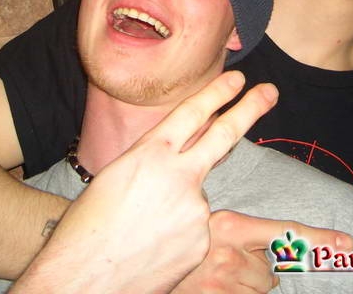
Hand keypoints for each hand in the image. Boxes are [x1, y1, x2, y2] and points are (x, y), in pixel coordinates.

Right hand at [11, 71, 278, 292]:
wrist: (82, 279)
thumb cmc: (86, 228)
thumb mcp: (115, 177)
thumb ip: (152, 161)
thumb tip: (181, 154)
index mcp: (150, 154)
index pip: (193, 112)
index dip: (218, 92)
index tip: (237, 78)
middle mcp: (179, 176)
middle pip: (224, 134)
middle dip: (250, 109)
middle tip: (270, 92)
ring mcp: (195, 209)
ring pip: (197, 196)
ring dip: (178, 206)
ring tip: (143, 228)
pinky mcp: (202, 240)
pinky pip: (195, 229)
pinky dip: (178, 234)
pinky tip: (153, 247)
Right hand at [173, 210, 352, 292]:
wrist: (141, 270)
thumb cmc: (184, 248)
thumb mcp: (211, 229)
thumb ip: (242, 232)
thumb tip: (282, 244)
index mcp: (229, 225)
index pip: (285, 232)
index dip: (318, 238)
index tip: (346, 243)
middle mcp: (229, 253)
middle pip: (272, 270)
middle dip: (259, 270)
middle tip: (228, 265)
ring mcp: (223, 282)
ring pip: (261, 290)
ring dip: (247, 288)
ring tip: (218, 279)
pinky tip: (218, 289)